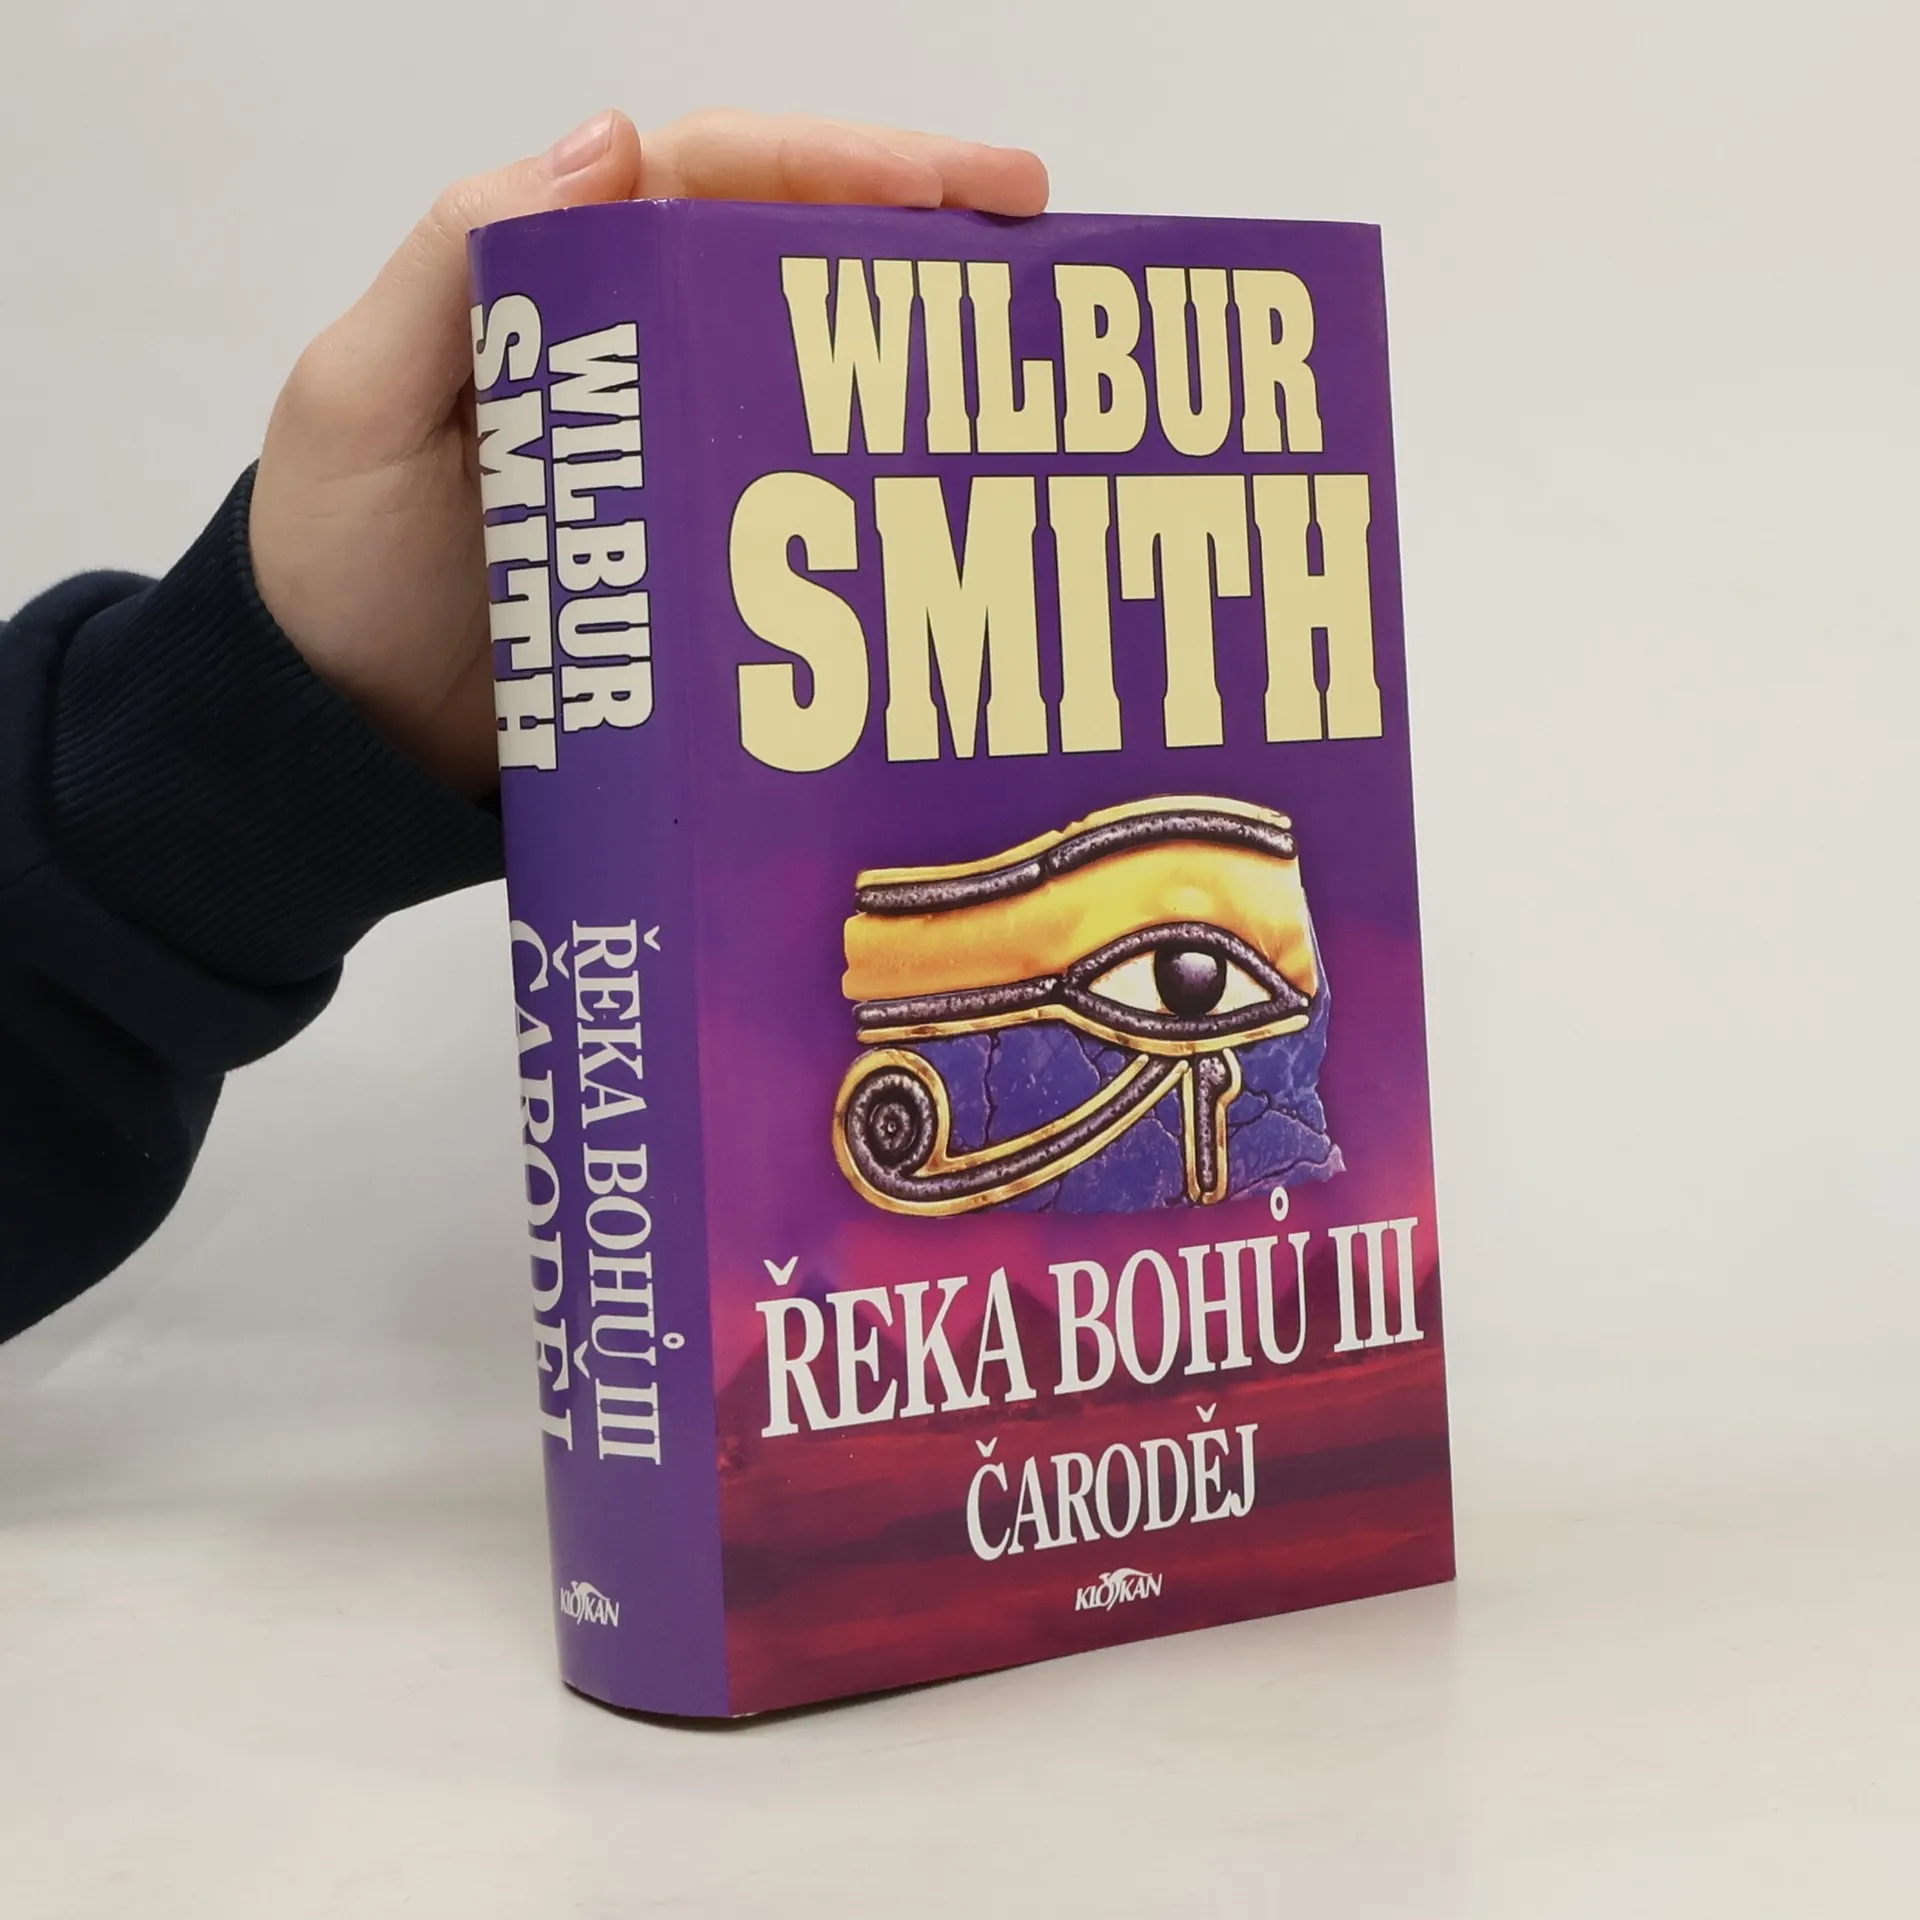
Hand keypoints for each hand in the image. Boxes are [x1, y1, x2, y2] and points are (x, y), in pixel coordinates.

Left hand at [249, 110, 1049, 796]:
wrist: (343, 736)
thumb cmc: (333, 562)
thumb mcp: (359, 398)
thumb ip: (459, 263)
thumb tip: (613, 141)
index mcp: (563, 283)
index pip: (722, 180)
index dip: (851, 168)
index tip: (971, 187)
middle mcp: (638, 356)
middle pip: (795, 267)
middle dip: (923, 247)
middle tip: (1042, 262)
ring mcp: (680, 462)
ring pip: (815, 382)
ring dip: (919, 368)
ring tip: (1022, 377)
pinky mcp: (703, 562)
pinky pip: (802, 509)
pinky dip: (877, 499)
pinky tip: (948, 507)